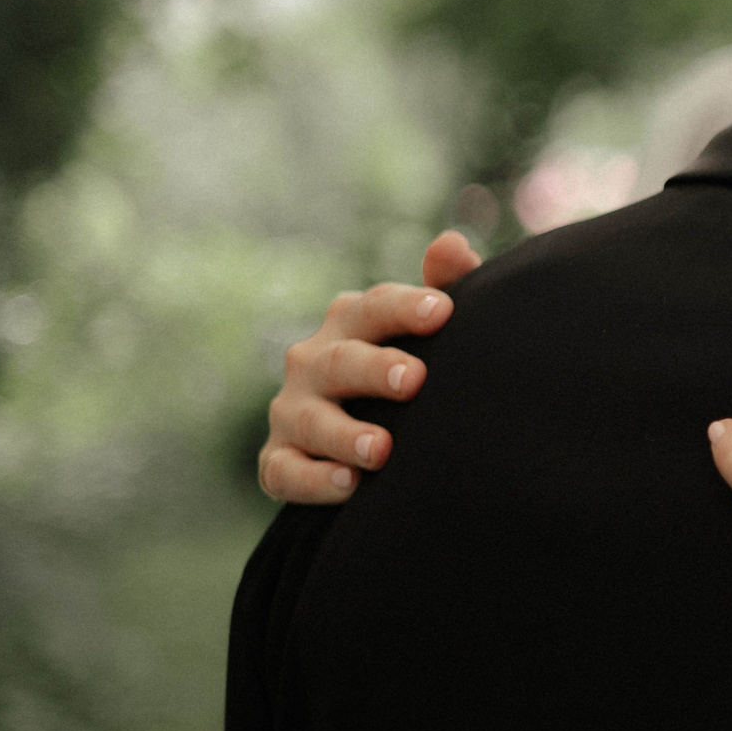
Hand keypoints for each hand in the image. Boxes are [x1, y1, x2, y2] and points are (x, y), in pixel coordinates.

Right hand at [257, 230, 483, 502]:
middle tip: (415, 380)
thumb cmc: (410, 368)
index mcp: (351, 323)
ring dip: (344, 434)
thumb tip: (453, 243)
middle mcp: (314, 362)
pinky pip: (286, 472)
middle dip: (375, 369)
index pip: (375, 307)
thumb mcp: (429, 330)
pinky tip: (348, 486)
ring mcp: (293, 412)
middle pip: (341, 361)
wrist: (374, 441)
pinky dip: (314, 481)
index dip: (406, 307)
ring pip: (310, 420)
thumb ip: (446, 286)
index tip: (443, 311)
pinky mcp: (278, 461)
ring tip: (381, 450)